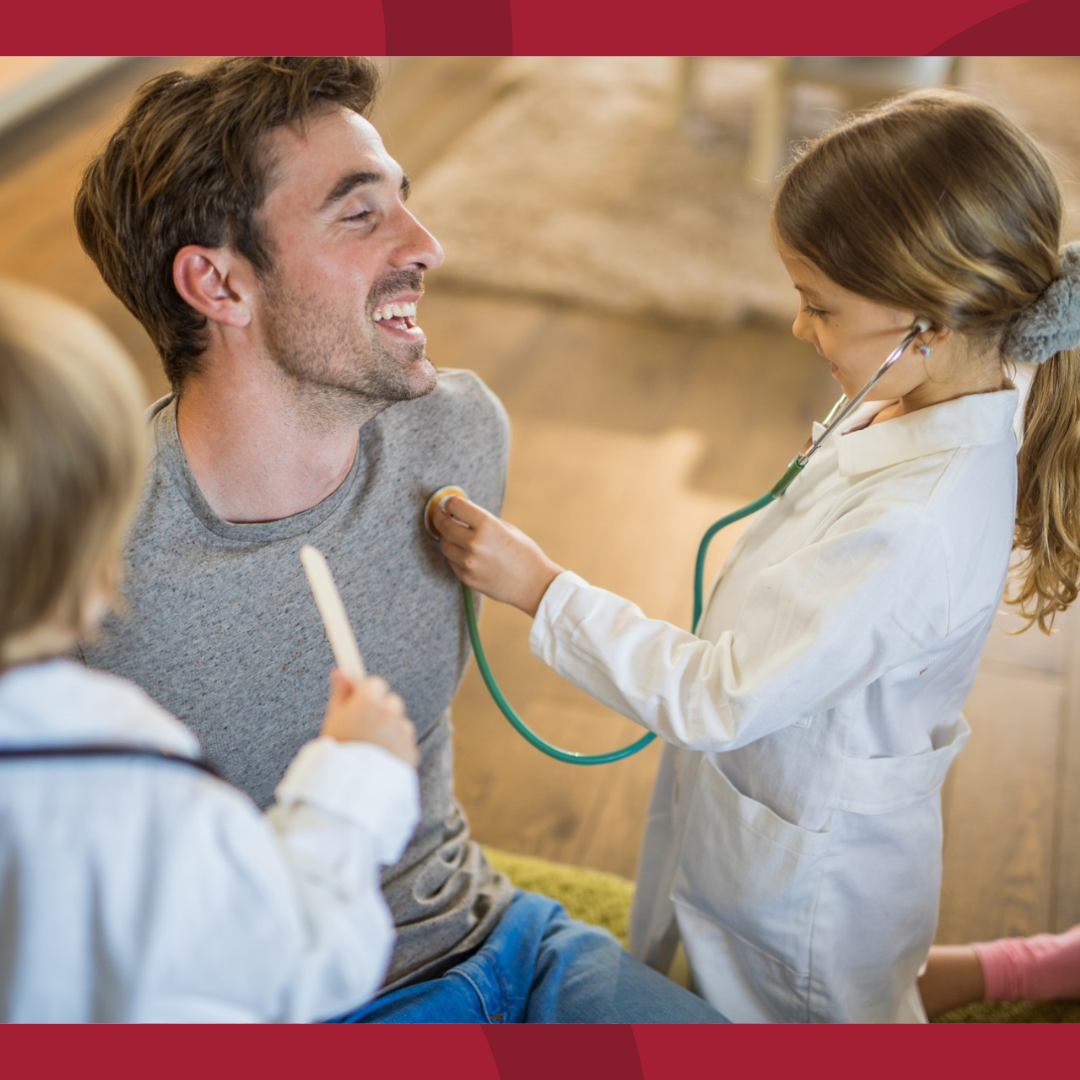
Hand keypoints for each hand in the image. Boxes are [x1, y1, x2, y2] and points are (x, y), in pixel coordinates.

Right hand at [321, 671, 418, 766]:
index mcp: (368, 701)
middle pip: (390, 701)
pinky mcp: (410, 751)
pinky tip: (380, 759)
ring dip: (390, 729)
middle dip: (380, 711)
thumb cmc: (337, 749)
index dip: (366, 694)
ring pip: (399, 722)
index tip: (359, 702)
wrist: (350, 787)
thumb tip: (341, 671)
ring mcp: (401, 731)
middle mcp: (389, 712)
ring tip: (371, 747)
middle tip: (363, 728)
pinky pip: (405, 741)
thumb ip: (341, 693)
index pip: (375, 683)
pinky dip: (396, 746)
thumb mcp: (333, 719)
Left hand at [432, 496, 562, 616]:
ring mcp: (469, 563)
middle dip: (441, 517)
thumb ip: (483, 521)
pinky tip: (466, 553)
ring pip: (444, 544)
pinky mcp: (466, 578)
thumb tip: (461, 513)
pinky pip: (452, 561)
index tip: (451, 503)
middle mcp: (475, 543)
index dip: (451, 502)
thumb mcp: (507, 529)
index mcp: (487, 526)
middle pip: (444, 525)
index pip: (455, 506)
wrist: (534, 585)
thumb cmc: (524, 553)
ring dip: (447, 538)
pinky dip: (455, 555)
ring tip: (456, 536)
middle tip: (442, 515)